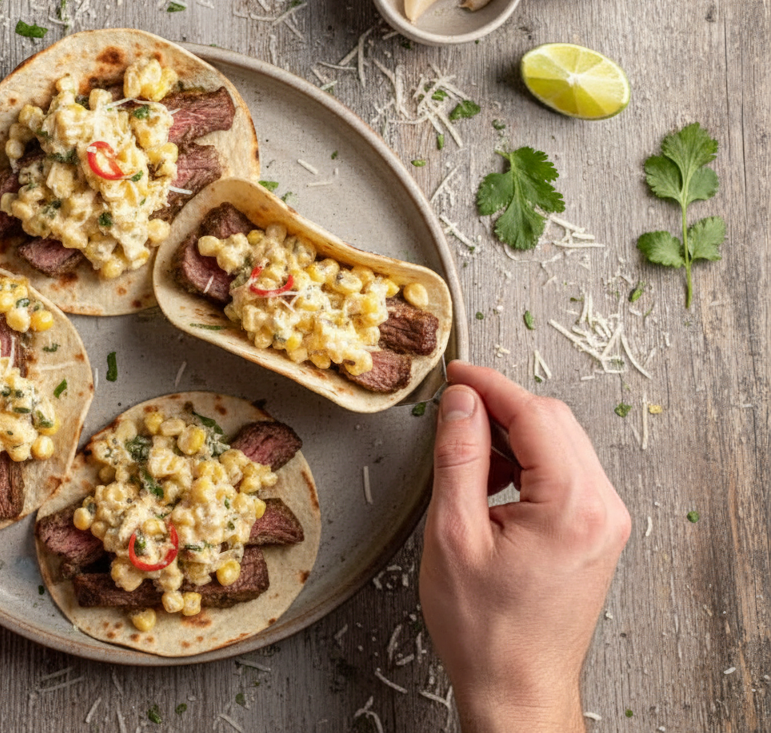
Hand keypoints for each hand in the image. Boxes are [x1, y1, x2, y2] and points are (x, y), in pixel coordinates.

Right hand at [418, 361, 630, 732]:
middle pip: (553, 421)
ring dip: (513, 436)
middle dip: (500, 407)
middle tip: (452, 407)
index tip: (455, 373)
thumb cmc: (485, 628)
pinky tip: (491, 482)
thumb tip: (461, 403)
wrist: (517, 686)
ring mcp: (607, 520)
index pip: (534, 414)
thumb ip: (459, 457)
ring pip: (560, 444)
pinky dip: (527, 463)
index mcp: (573, 505)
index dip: (489, 385)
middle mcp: (603, 507)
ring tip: (466, 459)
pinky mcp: (598, 530)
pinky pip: (564, 472)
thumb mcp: (453, 535)